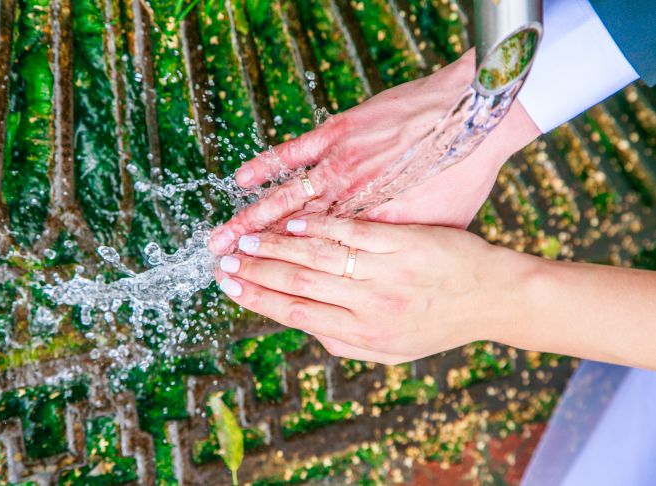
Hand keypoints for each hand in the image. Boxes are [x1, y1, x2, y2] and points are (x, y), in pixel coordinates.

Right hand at [208, 50, 540, 253]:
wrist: (478, 117)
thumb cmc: (465, 177)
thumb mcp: (441, 230)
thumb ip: (402, 254)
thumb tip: (375, 277)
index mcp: (376, 237)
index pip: (317, 271)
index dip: (278, 284)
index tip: (250, 291)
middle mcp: (354, 206)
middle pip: (293, 244)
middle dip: (254, 261)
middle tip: (222, 272)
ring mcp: (345, 168)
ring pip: (288, 202)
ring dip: (250, 223)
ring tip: (221, 242)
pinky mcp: (341, 134)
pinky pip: (295, 153)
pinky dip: (266, 167)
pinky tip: (241, 181)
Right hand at [214, 216, 516, 363]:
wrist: (495, 295)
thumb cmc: (440, 324)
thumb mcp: (393, 351)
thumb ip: (345, 340)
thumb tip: (304, 325)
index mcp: (363, 332)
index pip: (296, 311)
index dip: (258, 297)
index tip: (230, 285)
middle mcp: (370, 303)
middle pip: (299, 281)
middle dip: (256, 269)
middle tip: (224, 258)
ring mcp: (386, 268)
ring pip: (318, 254)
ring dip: (276, 245)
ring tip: (245, 237)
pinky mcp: (403, 238)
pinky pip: (352, 230)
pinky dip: (318, 223)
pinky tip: (293, 218)